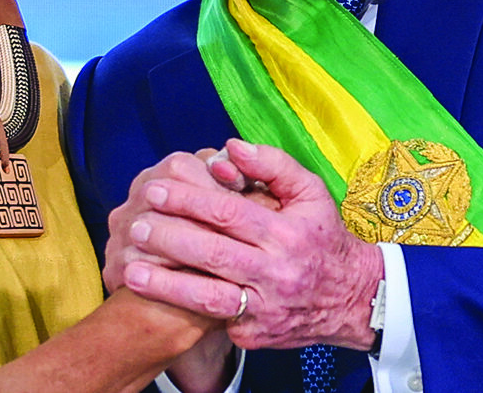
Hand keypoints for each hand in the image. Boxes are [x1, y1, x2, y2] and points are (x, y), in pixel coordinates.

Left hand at [121, 139, 384, 351]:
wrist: (351, 297)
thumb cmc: (321, 235)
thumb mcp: (310, 192)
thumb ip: (272, 164)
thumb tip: (230, 147)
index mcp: (286, 232)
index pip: (228, 213)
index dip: (188, 200)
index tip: (156, 189)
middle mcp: (275, 272)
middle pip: (212, 254)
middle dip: (168, 238)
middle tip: (137, 223)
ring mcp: (265, 308)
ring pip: (208, 297)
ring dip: (165, 284)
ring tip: (130, 267)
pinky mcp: (256, 335)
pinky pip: (215, 322)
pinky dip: (183, 310)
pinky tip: (155, 298)